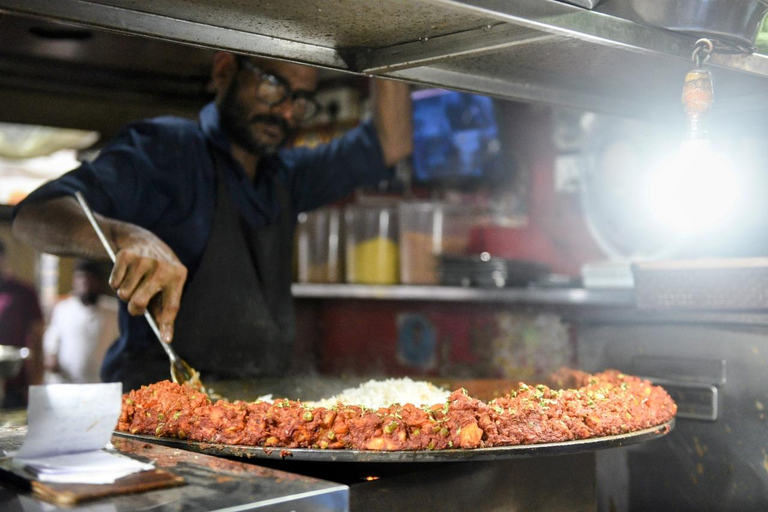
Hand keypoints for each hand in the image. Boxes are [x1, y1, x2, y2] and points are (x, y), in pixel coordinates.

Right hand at [109, 228, 186, 342]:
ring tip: (135, 284)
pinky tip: (127, 274)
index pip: (172, 305)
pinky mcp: (125, 255)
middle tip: (138, 304)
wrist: (145, 241)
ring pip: (123, 294)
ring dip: (126, 294)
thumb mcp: (169, 287)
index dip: (167, 324)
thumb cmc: (159, 274)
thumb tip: (166, 337)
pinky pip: (114, 284)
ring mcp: (143, 260)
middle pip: (138, 302)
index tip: (166, 340)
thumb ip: (165, 310)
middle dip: (135, 308)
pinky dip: (117, 283)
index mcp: (177, 276)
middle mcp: (161, 268)